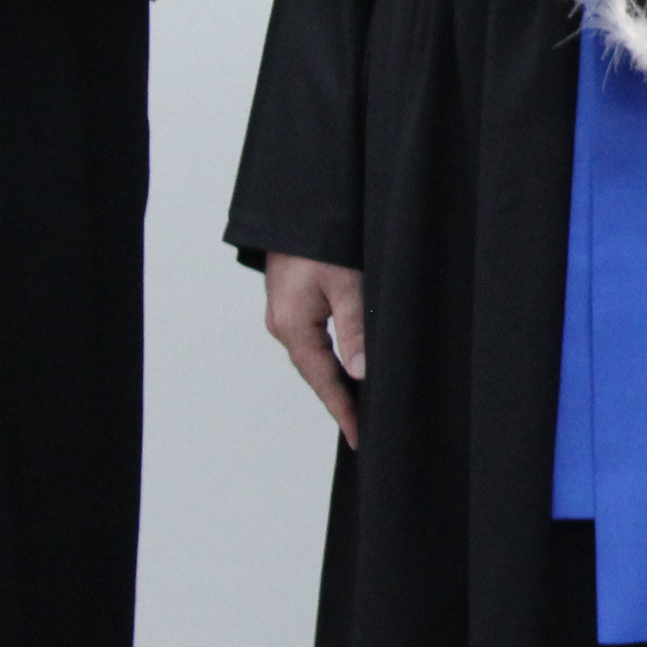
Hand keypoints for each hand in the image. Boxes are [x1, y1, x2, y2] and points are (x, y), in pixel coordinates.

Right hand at [263, 253, 367, 447]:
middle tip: (363, 431)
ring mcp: (284, 315)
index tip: (359, 438)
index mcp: (292, 326)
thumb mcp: (345, 284)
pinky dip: (329, 360)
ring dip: (334, 382)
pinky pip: (312, 342)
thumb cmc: (321, 241)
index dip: (342, 409)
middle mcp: (282, 325)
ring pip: (313, 358)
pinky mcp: (291, 304)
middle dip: (339, 402)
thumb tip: (360, 373)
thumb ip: (354, 328)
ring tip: (358, 408)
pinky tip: (345, 368)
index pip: (322, 380)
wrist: (296, 208)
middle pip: (315, 374)